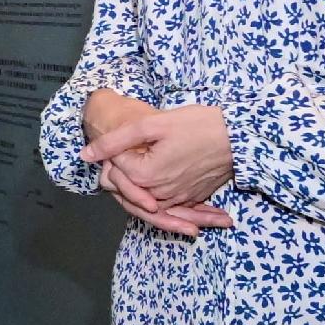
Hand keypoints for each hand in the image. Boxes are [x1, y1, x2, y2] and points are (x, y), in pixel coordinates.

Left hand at [77, 98, 234, 235]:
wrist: (239, 136)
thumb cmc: (198, 125)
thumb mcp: (152, 125)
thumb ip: (115, 141)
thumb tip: (85, 155)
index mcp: (146, 177)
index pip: (115, 168)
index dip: (117, 149)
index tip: (134, 134)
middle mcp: (159, 195)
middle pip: (128, 185)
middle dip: (126, 168)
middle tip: (145, 145)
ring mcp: (177, 199)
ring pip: (147, 194)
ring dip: (141, 182)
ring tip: (154, 157)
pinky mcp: (191, 198)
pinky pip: (168, 200)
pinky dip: (162, 189)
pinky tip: (164, 168)